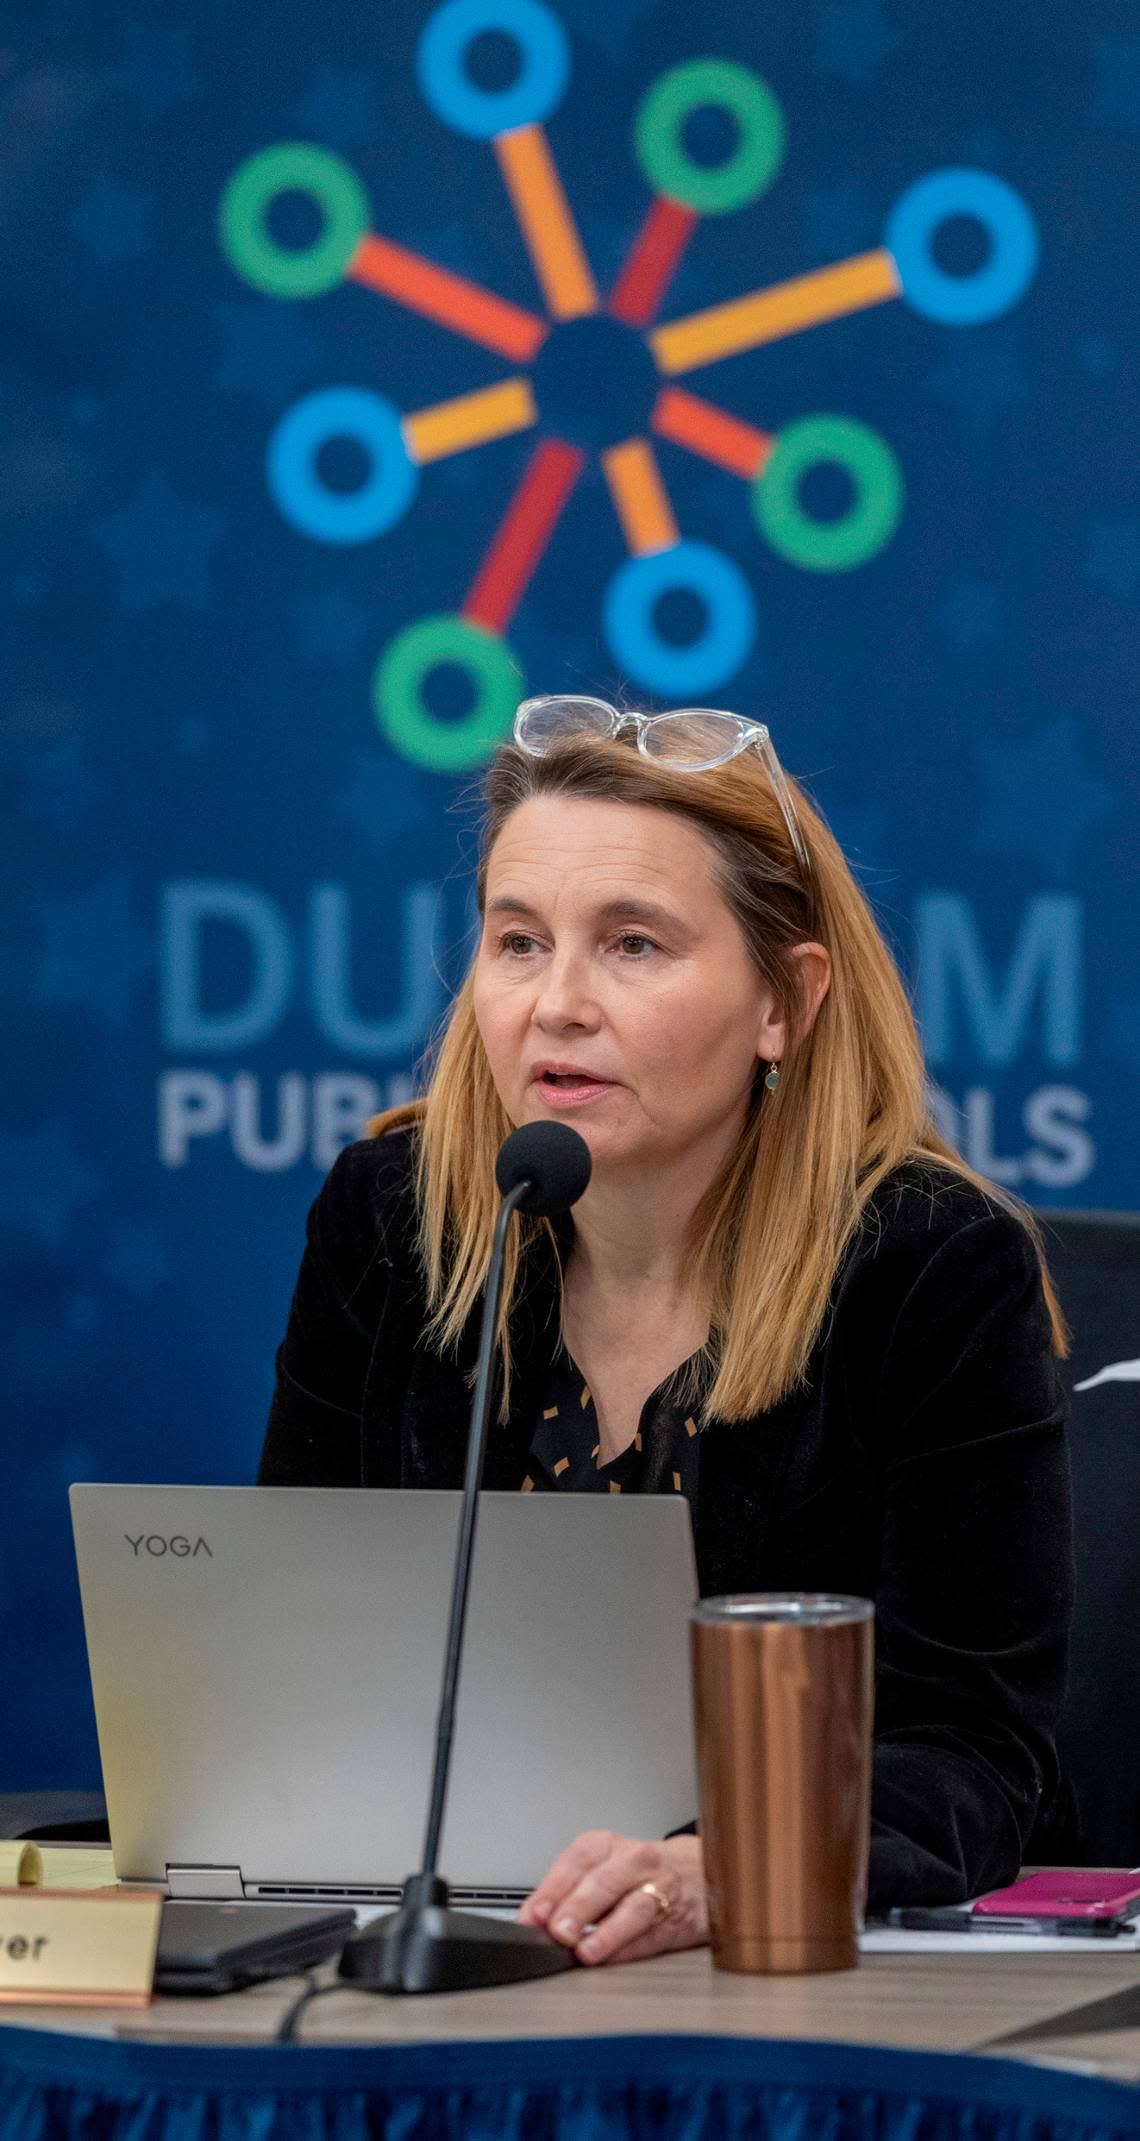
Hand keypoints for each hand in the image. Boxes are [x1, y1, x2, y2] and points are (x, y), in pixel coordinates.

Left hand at [517, 1830, 707, 1964]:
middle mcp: (634, 1861)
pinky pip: (652, 1935)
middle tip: (559, 1932)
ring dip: (607, 1932)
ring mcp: (660, 1889)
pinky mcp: (677, 1919)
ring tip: (587, 1951)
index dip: (553, 1889)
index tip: (535, 1916)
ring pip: (634, 1908)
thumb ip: (565, 1893)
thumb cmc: (637, 1872)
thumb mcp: (599, 1867)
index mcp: (607, 1845)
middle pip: (604, 1882)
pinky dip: (629, 1950)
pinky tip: (612, 1959)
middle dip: (578, 1908)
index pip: (576, 1861)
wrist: (698, 1872)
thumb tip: (531, 1921)